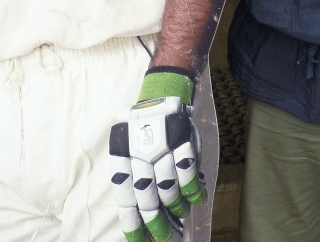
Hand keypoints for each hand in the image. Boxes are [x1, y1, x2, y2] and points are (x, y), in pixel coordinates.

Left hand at [109, 69, 205, 241]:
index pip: (127, 200)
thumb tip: (144, 216)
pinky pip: (188, 174)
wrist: (161, 93)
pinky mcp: (181, 140)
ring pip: (170, 189)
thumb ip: (134, 178)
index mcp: (122, 158)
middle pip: (150, 199)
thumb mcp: (127, 148)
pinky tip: (197, 198)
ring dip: (178, 207)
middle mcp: (140, 155)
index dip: (135, 225)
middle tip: (168, 237)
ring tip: (181, 213)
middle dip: (159, 225)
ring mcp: (162, 148)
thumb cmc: (142, 128)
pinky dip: (194, 190)